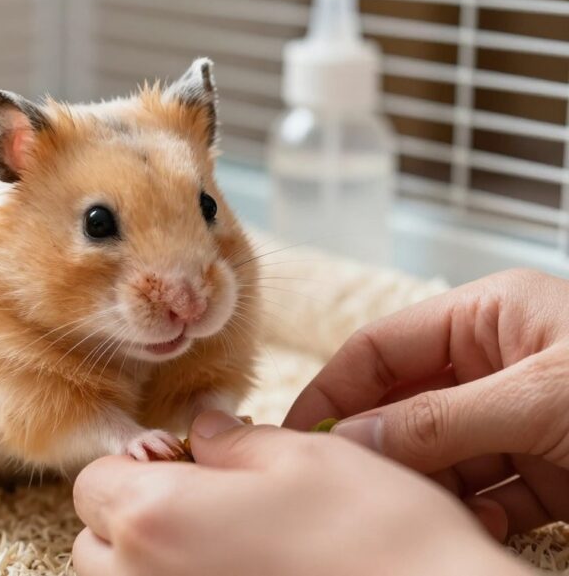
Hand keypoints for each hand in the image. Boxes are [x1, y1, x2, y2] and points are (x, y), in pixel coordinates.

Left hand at [73, 411, 527, 575]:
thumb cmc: (374, 534)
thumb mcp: (301, 456)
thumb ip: (230, 442)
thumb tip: (202, 434)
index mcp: (153, 519)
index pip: (93, 483)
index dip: (134, 464)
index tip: (184, 461)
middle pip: (94, 544)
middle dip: (132, 517)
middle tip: (203, 502)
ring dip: (151, 559)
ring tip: (222, 542)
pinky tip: (239, 572)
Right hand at [284, 269, 568, 540]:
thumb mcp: (539, 399)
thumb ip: (439, 420)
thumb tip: (351, 439)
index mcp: (490, 316)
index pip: (380, 347)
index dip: (332, 391)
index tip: (296, 436)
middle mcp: (500, 363)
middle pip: (404, 407)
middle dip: (380, 450)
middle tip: (353, 486)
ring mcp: (522, 417)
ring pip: (442, 457)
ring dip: (432, 489)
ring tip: (425, 511)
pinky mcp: (551, 469)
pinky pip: (490, 494)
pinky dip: (481, 514)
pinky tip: (488, 521)